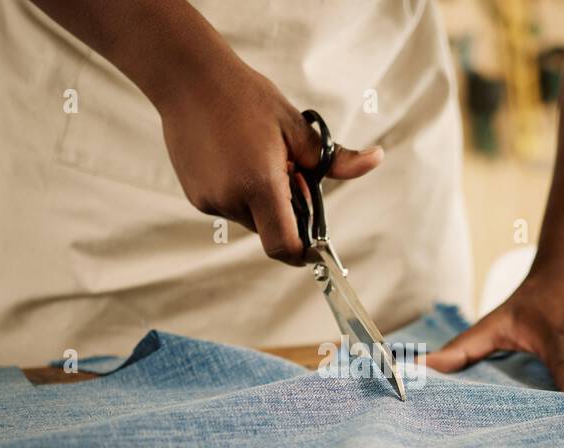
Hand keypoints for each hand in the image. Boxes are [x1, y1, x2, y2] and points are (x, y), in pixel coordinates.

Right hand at [159, 59, 382, 264]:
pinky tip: (235, 157)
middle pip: (270, 230)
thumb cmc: (245, 98)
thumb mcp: (296, 126)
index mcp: (260, 184)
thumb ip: (334, 158)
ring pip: (249, 218)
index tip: (316, 246)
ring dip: (261, 200)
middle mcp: (230, 199)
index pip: (284, 245)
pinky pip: (228, 206)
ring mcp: (209, 200)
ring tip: (257, 157)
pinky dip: (239, 193)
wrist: (188, 79)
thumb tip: (376, 160)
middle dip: (285, 211)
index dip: (303, 252)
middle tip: (286, 170)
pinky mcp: (195, 196)